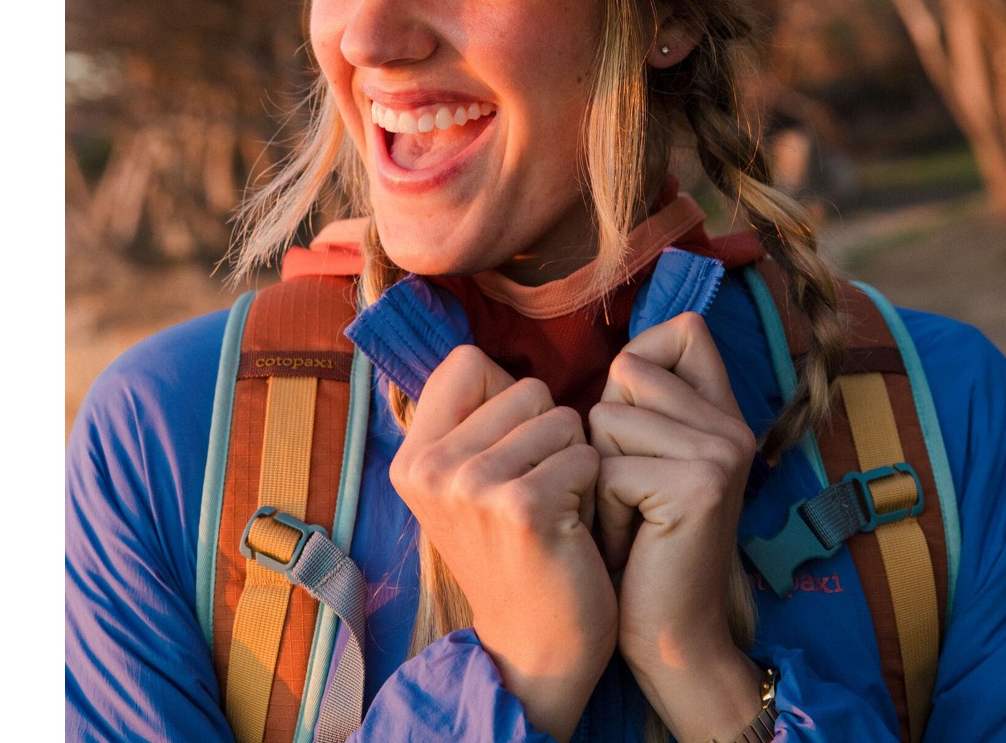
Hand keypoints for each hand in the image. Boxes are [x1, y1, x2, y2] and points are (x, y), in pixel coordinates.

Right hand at [389, 345, 617, 742]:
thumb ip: (469, 420)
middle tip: (536, 490)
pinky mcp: (523, 507)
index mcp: (412, 456)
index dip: (506, 393)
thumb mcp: (464, 484)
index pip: (467, 361)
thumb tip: (484, 354)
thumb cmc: (514, 551)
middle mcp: (431, 467)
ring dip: (573, 461)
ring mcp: (473, 487)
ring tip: (554, 510)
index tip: (509, 449)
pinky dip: (592, 488)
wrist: (533, 650)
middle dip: (548, 431)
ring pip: (562, 417)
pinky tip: (572, 530)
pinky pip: (585, 452)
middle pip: (527, 386)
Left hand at [589, 313, 763, 741]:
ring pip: (607, 416)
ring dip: (598, 474)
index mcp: (723, 413)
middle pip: (626, 369)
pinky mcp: (698, 486)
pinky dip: (604, 509)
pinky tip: (633, 542)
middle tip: (631, 491)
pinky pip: (607, 466)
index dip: (641, 361)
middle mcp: (732, 425)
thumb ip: (643, 404)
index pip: (685, 329)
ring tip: (630, 516)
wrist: (671, 637)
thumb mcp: (645, 458)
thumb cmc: (639, 544)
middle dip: (604, 432)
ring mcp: (721, 452)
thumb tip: (618, 353)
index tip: (633, 424)